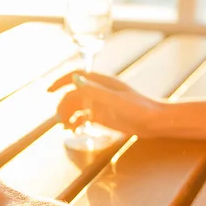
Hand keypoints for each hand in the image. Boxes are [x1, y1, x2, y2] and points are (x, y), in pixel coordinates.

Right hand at [48, 70, 165, 136]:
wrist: (156, 122)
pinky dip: (76, 122)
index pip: (75, 76)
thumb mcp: (117, 100)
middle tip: (60, 120)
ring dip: (67, 115)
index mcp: (101, 82)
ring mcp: (100, 104)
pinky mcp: (103, 116)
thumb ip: (96, 91)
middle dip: (63, 105)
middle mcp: (98, 91)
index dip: (60, 81)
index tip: (49, 91)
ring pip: (76, 106)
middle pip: (73, 94)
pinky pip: (83, 117)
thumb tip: (75, 81)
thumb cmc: (139, 109)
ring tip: (65, 127)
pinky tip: (74, 130)